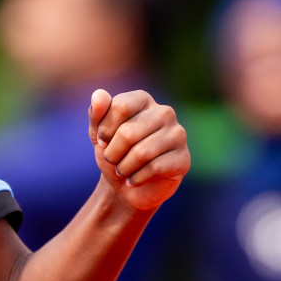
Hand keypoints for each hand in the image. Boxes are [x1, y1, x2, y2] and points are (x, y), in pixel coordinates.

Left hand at [89, 89, 189, 211]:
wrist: (126, 186)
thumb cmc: (114, 153)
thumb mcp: (98, 133)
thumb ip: (96, 113)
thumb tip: (98, 94)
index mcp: (144, 100)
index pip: (121, 106)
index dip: (105, 129)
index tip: (103, 141)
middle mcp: (165, 113)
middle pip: (128, 132)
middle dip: (112, 153)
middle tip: (113, 160)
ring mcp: (178, 135)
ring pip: (141, 153)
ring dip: (123, 168)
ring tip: (123, 170)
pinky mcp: (183, 158)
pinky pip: (154, 168)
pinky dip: (136, 178)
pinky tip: (134, 180)